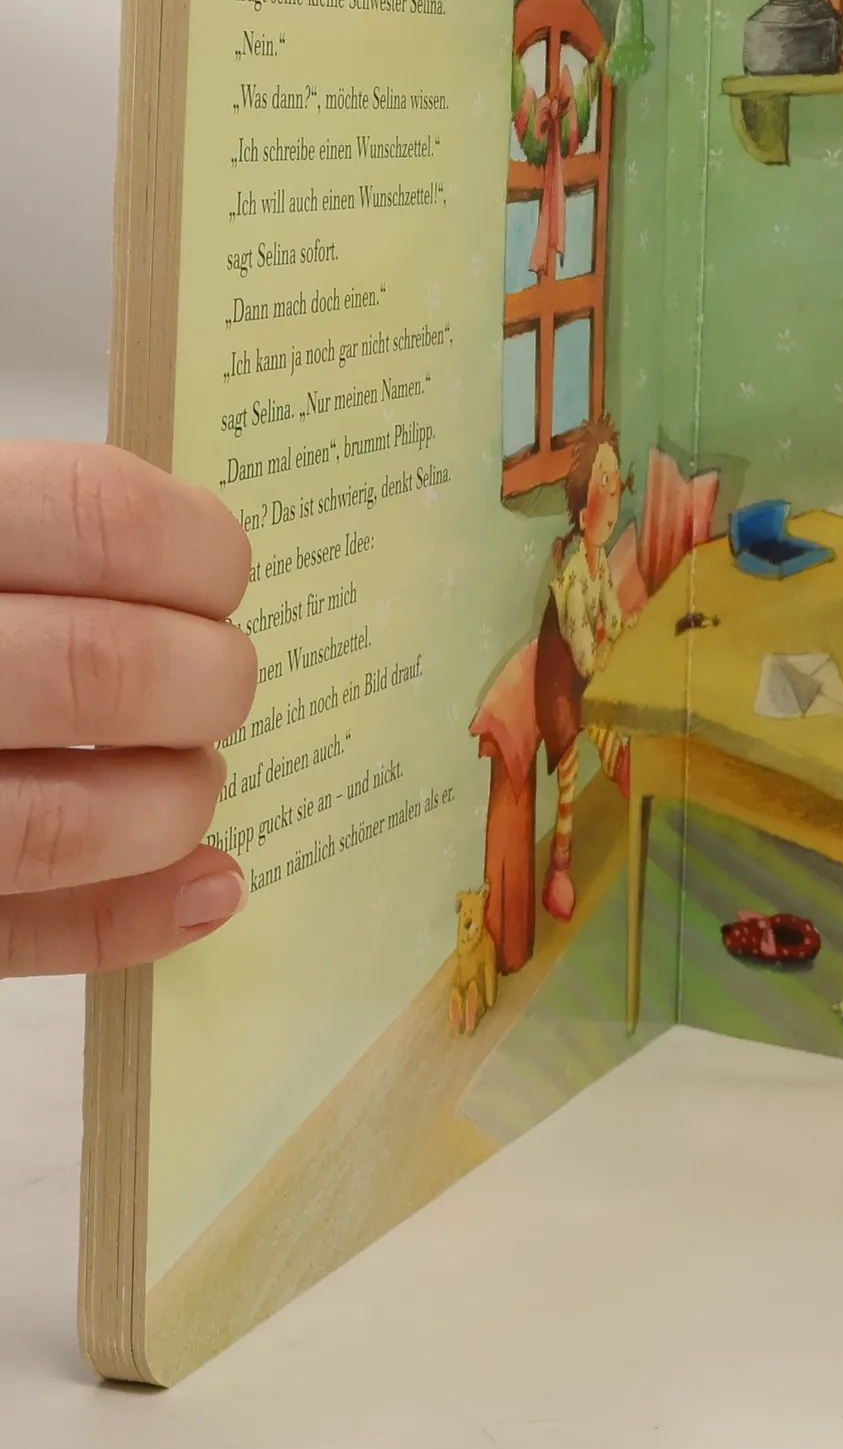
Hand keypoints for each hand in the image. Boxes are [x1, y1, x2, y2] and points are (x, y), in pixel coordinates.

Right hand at [0, 443, 255, 975]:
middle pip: (105, 669)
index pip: (100, 518)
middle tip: (215, 685)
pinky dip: (131, 915)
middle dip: (207, 684)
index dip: (198, 550)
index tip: (217, 573)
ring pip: (65, 822)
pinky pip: (12, 929)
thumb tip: (199, 569)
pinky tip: (204, 886)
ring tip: (187, 781)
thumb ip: (32, 533)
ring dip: (174, 804)